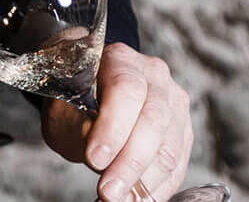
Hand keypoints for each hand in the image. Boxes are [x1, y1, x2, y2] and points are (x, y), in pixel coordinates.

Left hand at [40, 43, 193, 201]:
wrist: (94, 96)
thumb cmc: (76, 101)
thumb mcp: (65, 109)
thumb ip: (79, 126)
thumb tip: (100, 155)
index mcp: (122, 60)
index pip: (126, 90)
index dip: (113, 127)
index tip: (95, 158)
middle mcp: (156, 77)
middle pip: (153, 120)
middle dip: (130, 162)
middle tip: (108, 191)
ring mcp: (174, 104)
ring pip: (169, 146)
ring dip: (144, 180)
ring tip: (119, 198)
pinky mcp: (183, 132)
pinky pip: (177, 164)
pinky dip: (158, 187)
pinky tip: (137, 198)